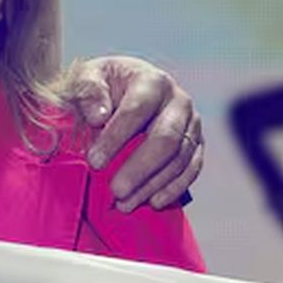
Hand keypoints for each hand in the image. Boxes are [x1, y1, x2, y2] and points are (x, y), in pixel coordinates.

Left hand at [69, 55, 201, 210]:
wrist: (122, 88)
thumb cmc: (101, 85)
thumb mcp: (87, 79)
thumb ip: (89, 92)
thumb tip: (98, 116)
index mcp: (152, 81)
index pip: (137, 110)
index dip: (116, 138)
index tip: (94, 162)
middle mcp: (179, 101)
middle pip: (166, 138)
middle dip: (139, 168)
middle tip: (115, 191)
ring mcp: (192, 124)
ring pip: (179, 159)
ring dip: (153, 185)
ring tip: (125, 203)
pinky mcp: (196, 144)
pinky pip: (191, 169)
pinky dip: (173, 188)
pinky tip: (152, 202)